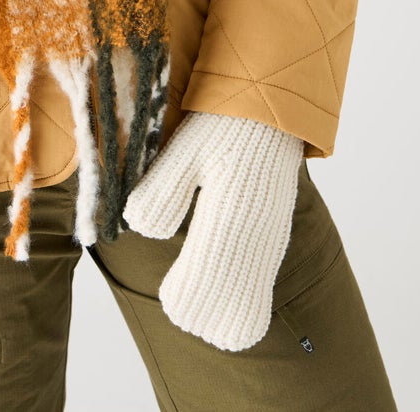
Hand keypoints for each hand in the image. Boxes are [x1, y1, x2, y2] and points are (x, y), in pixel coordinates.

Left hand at [122, 109, 303, 351]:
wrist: (270, 111)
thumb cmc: (222, 126)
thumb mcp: (185, 148)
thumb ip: (164, 189)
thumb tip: (144, 230)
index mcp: (232, 207)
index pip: (212, 269)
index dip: (190, 292)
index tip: (169, 299)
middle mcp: (258, 230)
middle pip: (234, 293)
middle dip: (203, 307)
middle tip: (175, 306)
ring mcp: (272, 237)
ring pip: (255, 295)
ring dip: (223, 309)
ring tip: (194, 307)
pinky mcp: (276, 238)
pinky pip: (263, 286)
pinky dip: (242, 301)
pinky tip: (222, 305)